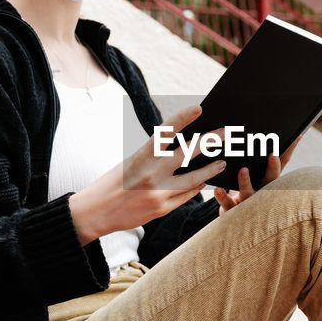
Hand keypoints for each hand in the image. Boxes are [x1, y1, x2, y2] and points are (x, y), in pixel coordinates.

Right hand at [69, 104, 226, 243]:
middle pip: (188, 153)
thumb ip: (154, 156)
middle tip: (226, 132)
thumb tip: (182, 149)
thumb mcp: (130, 162)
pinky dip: (195, 188)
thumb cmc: (112, 183)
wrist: (94, 212)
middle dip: (210, 141)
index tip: (198, 108)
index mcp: (141, 156)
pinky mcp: (161, 209)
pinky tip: (202, 183)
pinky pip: (185, 196)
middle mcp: (151, 172)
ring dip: (210, 170)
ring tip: (222, 163)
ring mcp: (158, 192)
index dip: (183, 118)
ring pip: (194, 179)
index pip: (165, 131)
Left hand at [214, 133, 301, 213]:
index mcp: (268, 178)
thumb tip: (253, 125)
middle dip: (273, 167)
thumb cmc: (244, 187)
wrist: (232, 215)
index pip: (282, 162)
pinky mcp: (233, 209)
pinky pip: (228, 203)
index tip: (296, 136)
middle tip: (273, 155)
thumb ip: (254, 154)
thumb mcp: (254, 171)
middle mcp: (262, 190)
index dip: (290, 150)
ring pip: (248, 192)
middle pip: (271, 179)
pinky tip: (218, 188)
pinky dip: (222, 196)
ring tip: (243, 170)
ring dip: (246, 181)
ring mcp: (248, 201)